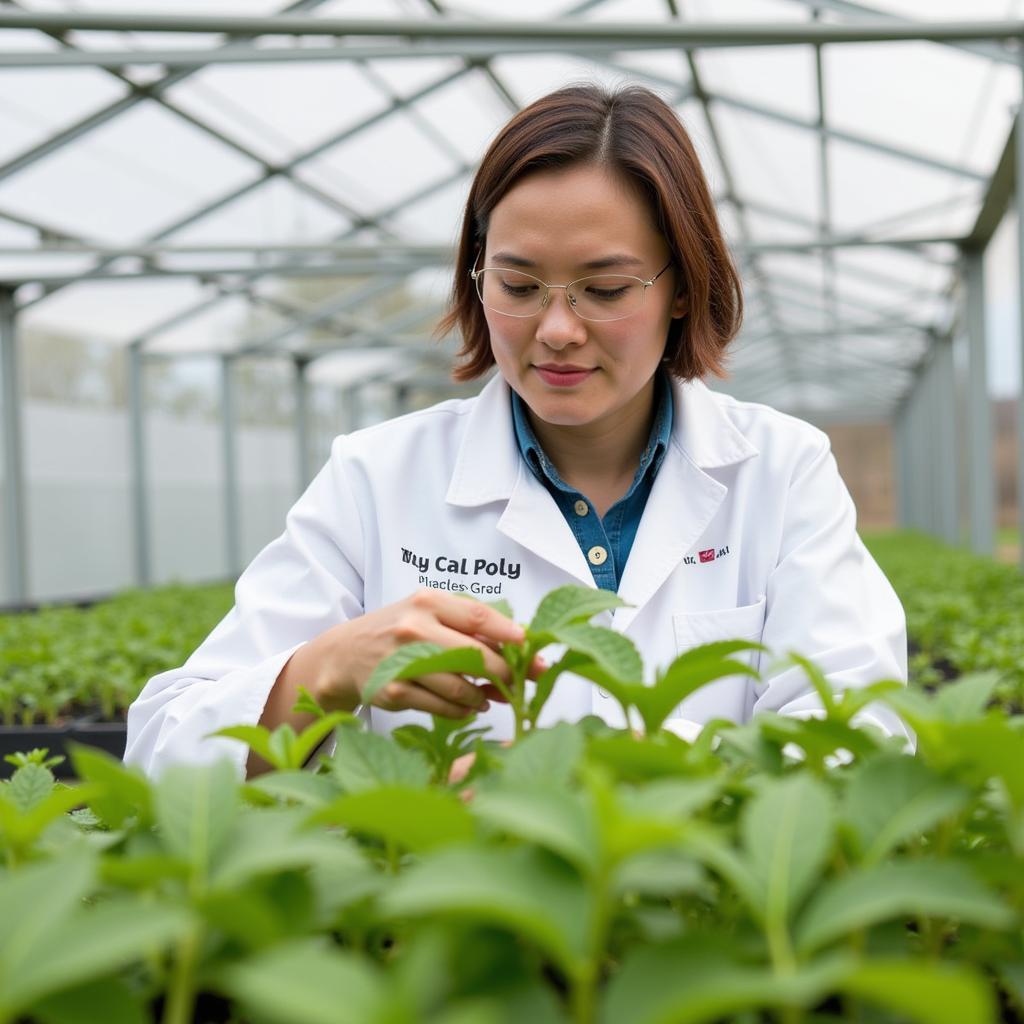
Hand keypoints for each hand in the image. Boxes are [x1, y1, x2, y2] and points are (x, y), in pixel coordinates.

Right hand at [313, 590, 541, 718]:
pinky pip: (443, 707)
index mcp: (427, 602)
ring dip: (482, 696)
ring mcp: (402, 661)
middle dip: (505, 672)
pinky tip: (466, 706)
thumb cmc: (399, 631)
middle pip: (475, 656)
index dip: (510, 633)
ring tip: (487, 696)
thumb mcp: (428, 612)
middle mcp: (414, 628)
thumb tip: (520, 646)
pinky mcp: (395, 692)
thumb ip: (468, 624)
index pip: (478, 616)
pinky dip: (462, 710)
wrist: (345, 654)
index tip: (531, 645)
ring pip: (461, 687)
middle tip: (521, 681)